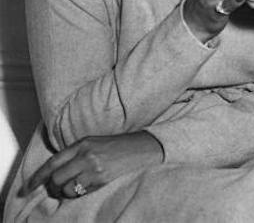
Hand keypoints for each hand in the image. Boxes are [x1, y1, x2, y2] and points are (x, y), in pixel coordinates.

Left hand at [22, 131, 162, 198]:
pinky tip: (85, 187)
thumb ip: (75, 153)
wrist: (142, 148)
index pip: (53, 162)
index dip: (37, 177)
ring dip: (66, 192)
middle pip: (57, 178)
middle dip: (53, 186)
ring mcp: (94, 168)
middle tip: (56, 188)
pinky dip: (78, 193)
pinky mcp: (102, 180)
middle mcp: (86, 155)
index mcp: (83, 143)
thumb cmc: (118, 146)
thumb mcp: (94, 142)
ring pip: (67, 188)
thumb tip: (55, 171)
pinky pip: (81, 192)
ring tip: (73, 188)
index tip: (28, 187)